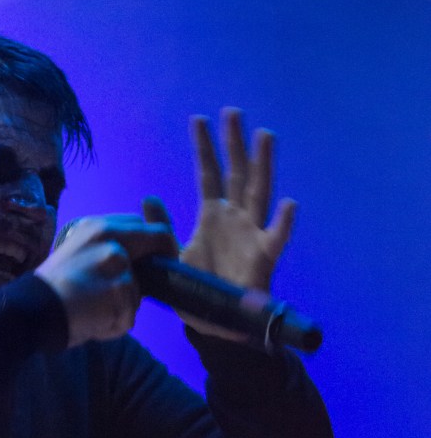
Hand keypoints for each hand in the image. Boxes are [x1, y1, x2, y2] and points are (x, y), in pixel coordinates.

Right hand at [35, 213, 175, 347]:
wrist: (31, 309)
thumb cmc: (51, 285)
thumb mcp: (77, 250)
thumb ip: (106, 248)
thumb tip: (137, 258)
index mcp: (97, 226)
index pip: (142, 225)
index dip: (155, 242)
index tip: (157, 257)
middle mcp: (111, 239)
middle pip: (159, 240)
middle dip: (161, 261)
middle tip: (150, 284)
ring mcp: (118, 266)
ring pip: (139, 292)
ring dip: (123, 307)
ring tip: (94, 311)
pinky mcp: (120, 294)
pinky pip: (129, 317)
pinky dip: (113, 326)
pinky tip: (91, 323)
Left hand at [176, 107, 295, 339]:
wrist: (217, 324)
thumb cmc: (198, 288)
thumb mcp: (171, 256)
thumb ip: (162, 228)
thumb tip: (148, 197)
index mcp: (212, 215)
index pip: (208, 174)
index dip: (203, 148)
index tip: (199, 119)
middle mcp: (235, 217)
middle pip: (236, 173)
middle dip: (234, 144)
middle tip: (233, 112)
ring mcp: (252, 234)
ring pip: (259, 192)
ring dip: (262, 165)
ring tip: (264, 136)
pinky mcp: (264, 258)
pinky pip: (276, 238)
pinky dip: (284, 222)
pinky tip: (289, 203)